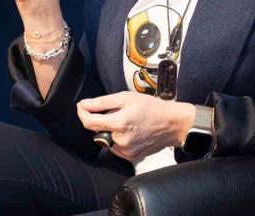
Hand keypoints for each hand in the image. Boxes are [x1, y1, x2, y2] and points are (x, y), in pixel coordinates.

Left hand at [76, 92, 194, 162]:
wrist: (172, 123)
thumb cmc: (152, 108)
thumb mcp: (126, 98)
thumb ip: (102, 102)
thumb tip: (84, 104)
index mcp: (119, 124)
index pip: (89, 122)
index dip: (83, 113)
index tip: (82, 106)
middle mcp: (120, 140)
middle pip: (98, 131)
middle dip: (103, 121)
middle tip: (118, 112)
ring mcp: (125, 151)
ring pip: (107, 140)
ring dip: (111, 131)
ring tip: (128, 122)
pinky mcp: (130, 157)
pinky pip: (116, 147)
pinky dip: (119, 139)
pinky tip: (132, 131)